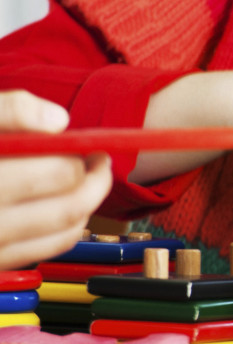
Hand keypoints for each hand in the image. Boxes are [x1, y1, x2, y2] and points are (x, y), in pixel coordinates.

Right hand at [0, 90, 112, 268]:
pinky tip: (62, 206)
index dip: (78, 154)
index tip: (85, 143)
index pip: (54, 173)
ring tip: (86, 180)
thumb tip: (59, 122)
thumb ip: (8, 110)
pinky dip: (66, 228)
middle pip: (66, 206)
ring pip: (62, 231)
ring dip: (85, 205)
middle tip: (97, 160)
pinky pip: (44, 250)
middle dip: (93, 180)